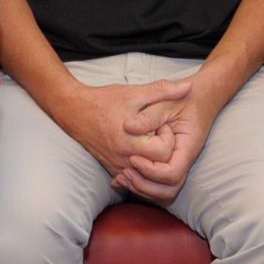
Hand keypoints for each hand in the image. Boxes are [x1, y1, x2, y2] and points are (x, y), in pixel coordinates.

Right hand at [59, 79, 191, 185]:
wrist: (75, 111)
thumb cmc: (105, 100)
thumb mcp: (135, 92)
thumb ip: (163, 90)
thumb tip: (189, 86)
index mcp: (129, 141)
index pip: (164, 153)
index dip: (169, 138)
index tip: (162, 124)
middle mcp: (123, 159)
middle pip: (158, 167)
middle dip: (164, 150)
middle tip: (159, 133)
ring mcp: (117, 167)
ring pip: (147, 176)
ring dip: (154, 161)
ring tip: (151, 141)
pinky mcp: (113, 170)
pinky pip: (135, 177)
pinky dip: (143, 167)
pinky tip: (143, 151)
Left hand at [118, 84, 219, 202]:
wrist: (200, 97)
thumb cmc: (184, 98)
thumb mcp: (166, 100)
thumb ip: (149, 115)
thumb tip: (127, 127)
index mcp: (187, 146)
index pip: (172, 173)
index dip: (151, 170)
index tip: (133, 157)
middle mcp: (184, 160)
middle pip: (168, 191)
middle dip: (144, 186)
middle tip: (125, 171)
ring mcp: (178, 165)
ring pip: (163, 193)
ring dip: (142, 189)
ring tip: (121, 177)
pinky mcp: (168, 165)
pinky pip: (157, 186)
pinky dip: (140, 186)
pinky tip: (121, 178)